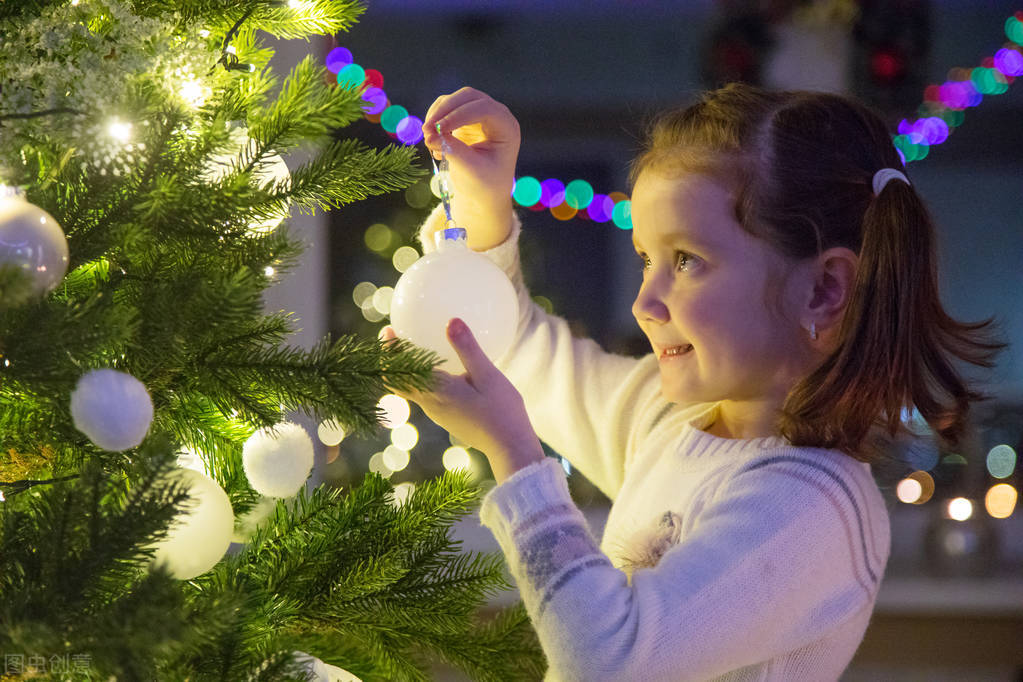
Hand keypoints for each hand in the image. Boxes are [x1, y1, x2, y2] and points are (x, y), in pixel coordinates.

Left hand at [381, 319, 543, 483]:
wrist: (509, 447)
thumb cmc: (501, 411)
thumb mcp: (488, 375)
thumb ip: (468, 349)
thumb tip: (451, 320)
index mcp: (436, 392)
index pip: (398, 374)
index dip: (387, 354)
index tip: (388, 331)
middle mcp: (431, 404)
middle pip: (399, 382)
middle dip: (393, 359)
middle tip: (396, 335)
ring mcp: (438, 413)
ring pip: (413, 389)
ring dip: (408, 369)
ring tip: (416, 346)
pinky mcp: (448, 417)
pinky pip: (428, 394)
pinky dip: (425, 378)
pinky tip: (444, 367)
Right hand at [421, 87, 519, 251]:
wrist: (484, 192)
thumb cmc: (484, 184)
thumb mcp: (471, 170)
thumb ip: (453, 151)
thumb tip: (430, 135)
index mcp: (506, 128)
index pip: (484, 109)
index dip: (459, 115)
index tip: (438, 130)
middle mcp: (495, 115)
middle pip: (468, 97)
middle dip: (445, 110)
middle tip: (426, 130)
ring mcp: (479, 114)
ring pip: (454, 100)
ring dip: (437, 115)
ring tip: (428, 139)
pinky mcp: (464, 118)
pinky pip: (445, 108)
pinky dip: (435, 120)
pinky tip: (433, 141)